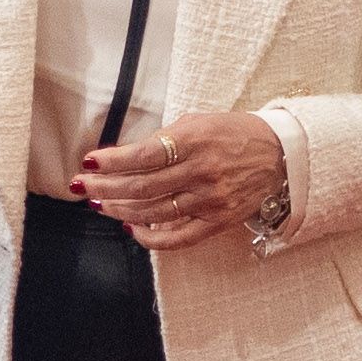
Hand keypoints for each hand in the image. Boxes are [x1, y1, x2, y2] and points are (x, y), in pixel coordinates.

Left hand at [75, 114, 286, 252]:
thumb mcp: (198, 122)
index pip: (144, 155)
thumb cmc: (234, 134)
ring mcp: (209, 200)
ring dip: (120, 211)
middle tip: (83, 188)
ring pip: (153, 212)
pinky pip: (177, 238)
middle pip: (142, 186)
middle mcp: (201, 171)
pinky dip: (150, 238)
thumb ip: (164, 139)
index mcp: (194, 141)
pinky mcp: (217, 221)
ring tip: (100, 205)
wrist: (279, 155)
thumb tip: (126, 156)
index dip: (113, 162)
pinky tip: (131, 229)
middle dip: (106, 188)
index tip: (90, 162)